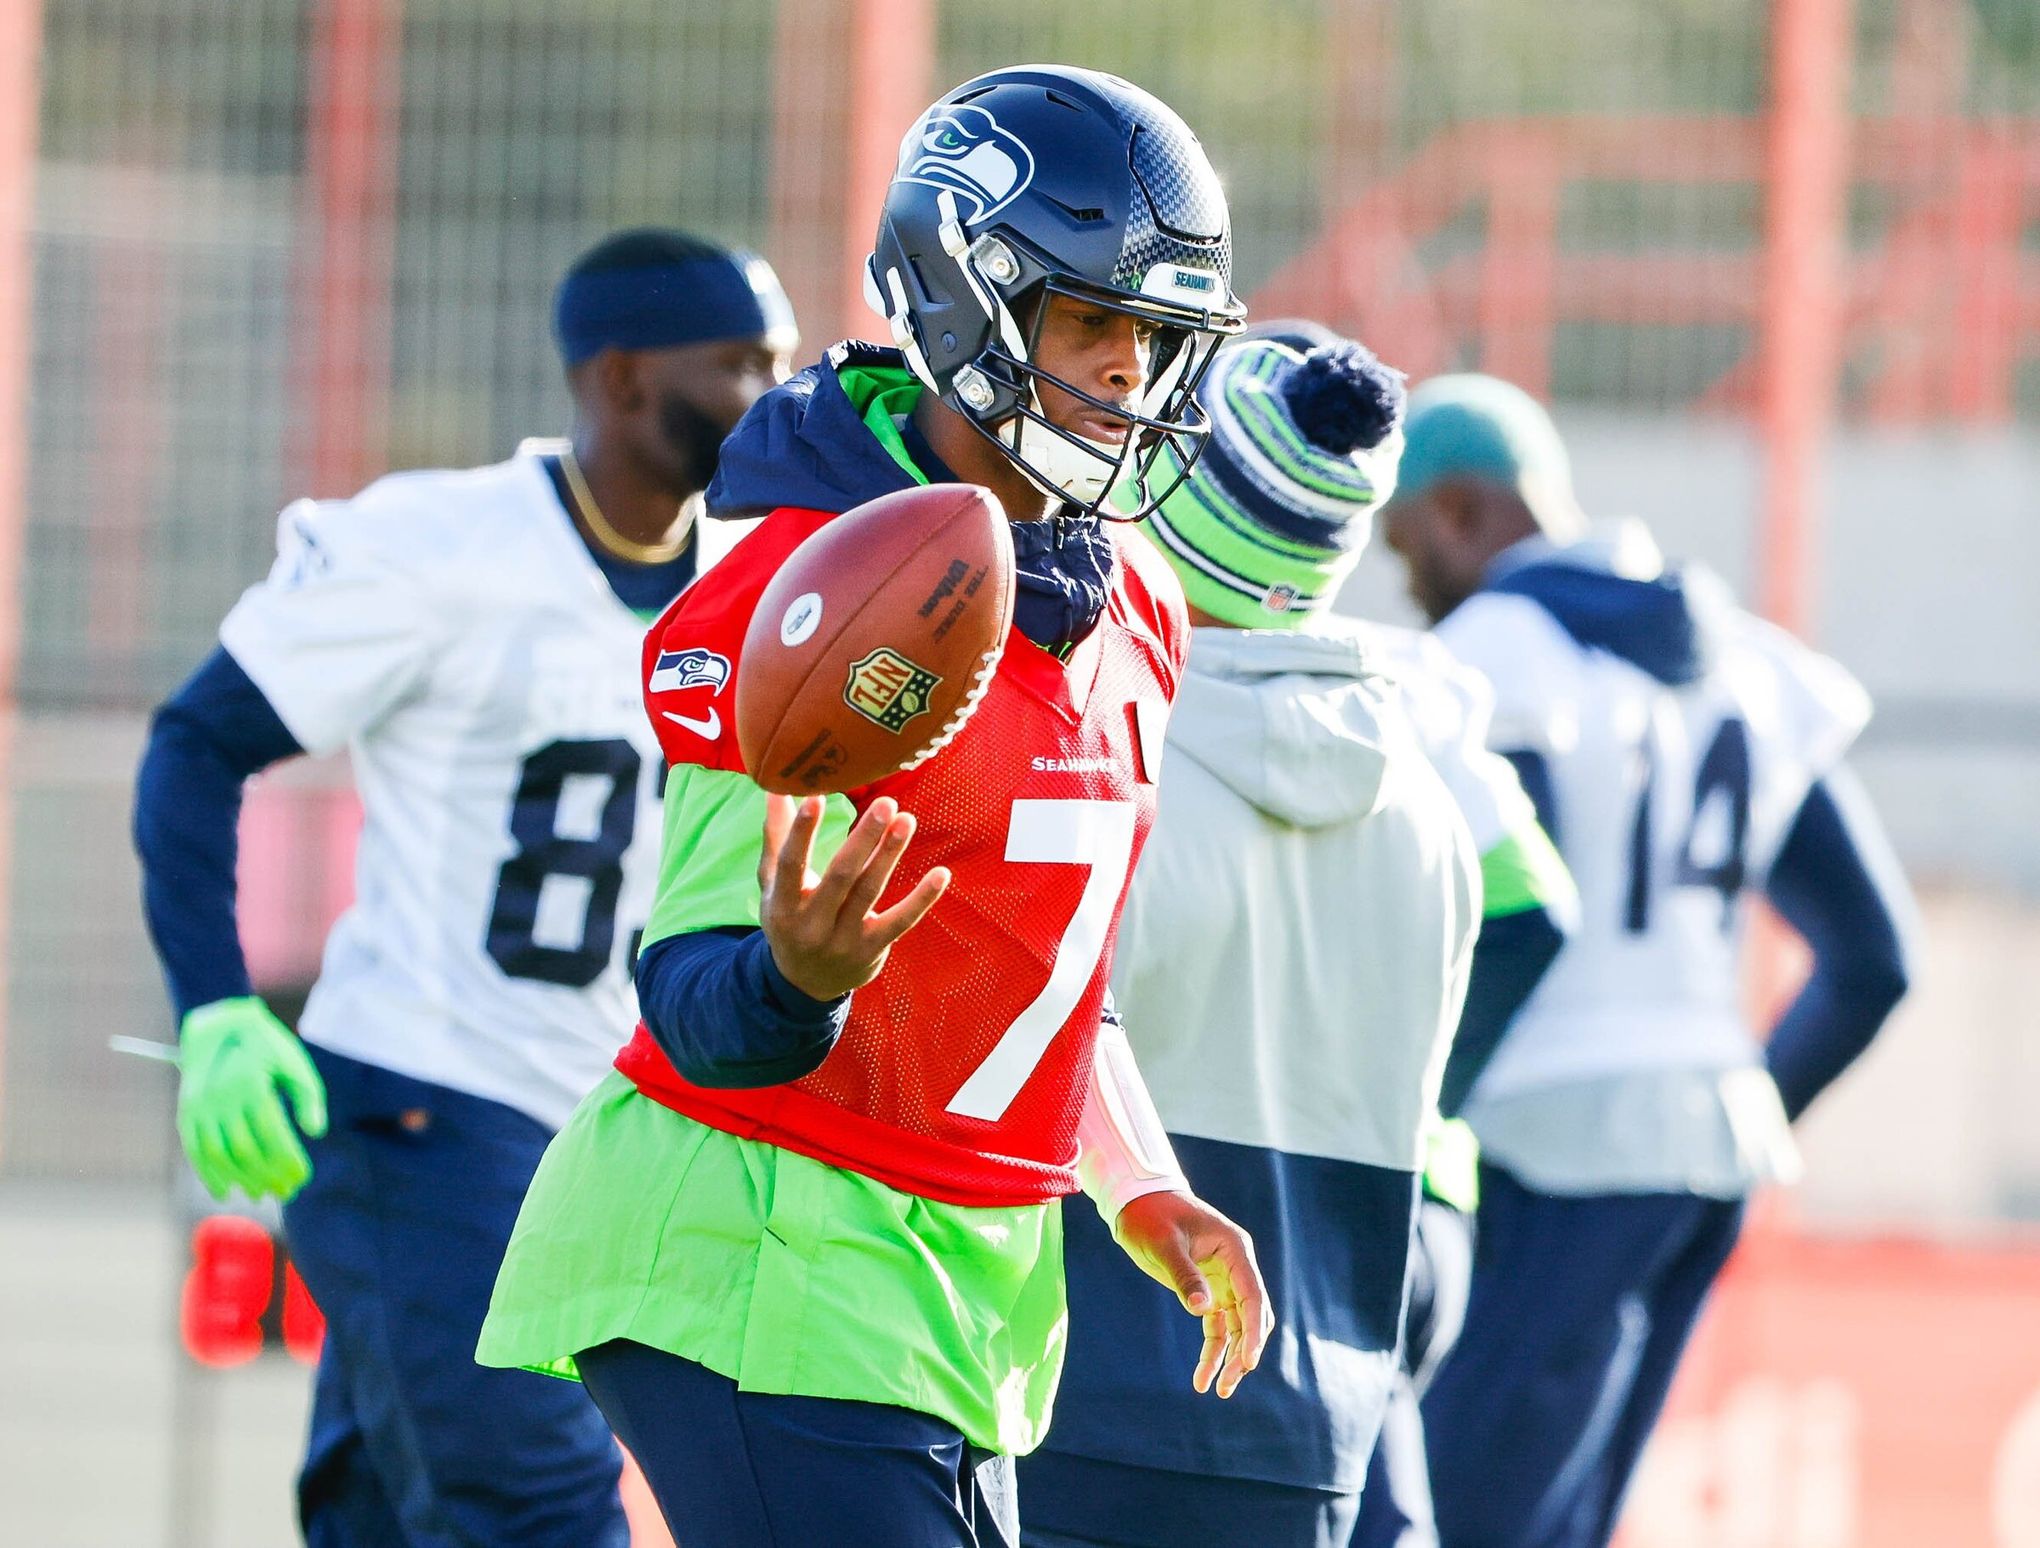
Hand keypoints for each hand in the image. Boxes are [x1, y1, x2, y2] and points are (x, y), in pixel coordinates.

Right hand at [176, 996, 327, 1201]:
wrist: (220, 1025)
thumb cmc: (267, 1047)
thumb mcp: (295, 1065)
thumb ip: (308, 1098)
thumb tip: (316, 1132)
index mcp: (252, 1085)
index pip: (272, 1134)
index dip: (287, 1160)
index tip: (303, 1177)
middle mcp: (222, 1098)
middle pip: (246, 1150)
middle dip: (268, 1175)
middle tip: (287, 1191)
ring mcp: (200, 1107)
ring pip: (219, 1154)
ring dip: (241, 1179)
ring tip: (262, 1193)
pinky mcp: (186, 1113)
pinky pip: (195, 1150)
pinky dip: (208, 1174)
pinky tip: (224, 1191)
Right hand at [758, 793, 949, 1001]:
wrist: (806, 983)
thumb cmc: (789, 919)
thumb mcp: (774, 886)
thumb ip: (776, 838)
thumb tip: (776, 788)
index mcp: (782, 904)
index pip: (791, 864)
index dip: (802, 832)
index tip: (816, 797)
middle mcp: (812, 924)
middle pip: (841, 876)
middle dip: (864, 839)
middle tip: (885, 804)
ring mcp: (843, 940)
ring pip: (871, 892)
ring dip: (891, 854)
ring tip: (906, 820)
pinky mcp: (872, 948)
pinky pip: (901, 921)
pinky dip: (922, 898)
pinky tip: (941, 874)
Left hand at [1112, 1190, 1272, 1398]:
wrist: (1137, 1202)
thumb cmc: (1151, 1216)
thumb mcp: (1164, 1244)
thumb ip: (1185, 1275)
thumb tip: (1203, 1311)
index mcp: (1235, 1250)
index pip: (1253, 1296)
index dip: (1254, 1331)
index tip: (1247, 1362)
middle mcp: (1236, 1267)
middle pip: (1251, 1317)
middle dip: (1243, 1351)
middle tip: (1227, 1384)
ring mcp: (1224, 1280)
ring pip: (1237, 1327)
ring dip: (1230, 1357)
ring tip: (1217, 1390)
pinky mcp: (1208, 1291)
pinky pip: (1218, 1326)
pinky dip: (1213, 1351)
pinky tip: (1203, 1378)